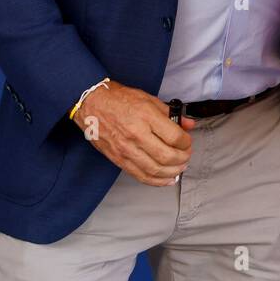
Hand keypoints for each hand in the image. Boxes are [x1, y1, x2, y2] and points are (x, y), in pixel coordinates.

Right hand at [73, 80, 195, 185]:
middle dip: (182, 158)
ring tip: (180, 167)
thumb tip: (188, 124)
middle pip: (167, 156)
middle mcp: (136, 135)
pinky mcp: (118, 159)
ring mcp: (126, 149)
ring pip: (155, 170)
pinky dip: (157, 181)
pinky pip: (140, 176)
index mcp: (146, 116)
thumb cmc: (119, 99)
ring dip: (173, 172)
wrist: (91, 104)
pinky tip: (167, 179)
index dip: (186, 142)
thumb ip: (170, 113)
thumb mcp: (149, 99)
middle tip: (186, 155)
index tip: (187, 141)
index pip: (174, 137)